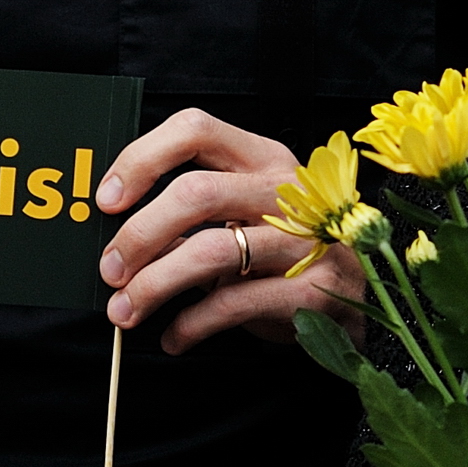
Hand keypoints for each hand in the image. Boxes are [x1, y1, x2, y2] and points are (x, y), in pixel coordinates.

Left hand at [96, 110, 362, 352]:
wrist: (359, 301)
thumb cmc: (284, 253)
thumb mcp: (243, 218)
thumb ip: (189, 218)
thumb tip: (114, 235)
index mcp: (263, 159)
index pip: (195, 129)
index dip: (142, 159)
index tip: (108, 199)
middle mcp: (287, 190)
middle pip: (195, 192)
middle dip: (138, 235)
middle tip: (110, 270)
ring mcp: (304, 239)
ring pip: (210, 252)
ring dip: (152, 286)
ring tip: (125, 311)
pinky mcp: (311, 289)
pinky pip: (231, 304)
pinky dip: (189, 325)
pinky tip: (174, 337)